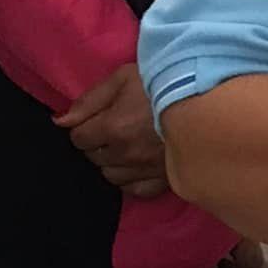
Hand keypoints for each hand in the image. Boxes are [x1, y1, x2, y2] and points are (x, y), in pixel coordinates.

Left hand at [55, 64, 168, 196]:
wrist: (207, 98)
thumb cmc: (163, 82)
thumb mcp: (123, 78)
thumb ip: (89, 100)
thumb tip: (60, 122)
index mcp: (113, 128)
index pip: (79, 138)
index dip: (84, 127)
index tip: (96, 119)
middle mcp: (126, 154)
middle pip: (94, 157)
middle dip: (96, 144)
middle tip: (112, 129)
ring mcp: (146, 170)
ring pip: (111, 176)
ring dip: (112, 163)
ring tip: (124, 148)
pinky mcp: (165, 179)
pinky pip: (136, 190)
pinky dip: (130, 180)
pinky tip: (136, 167)